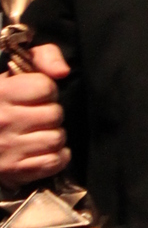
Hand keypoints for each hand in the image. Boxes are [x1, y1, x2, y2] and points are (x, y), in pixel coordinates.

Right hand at [0, 44, 70, 193]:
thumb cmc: (1, 101)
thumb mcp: (14, 70)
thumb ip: (43, 57)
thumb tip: (62, 72)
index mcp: (1, 92)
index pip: (47, 88)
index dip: (47, 91)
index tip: (37, 96)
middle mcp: (3, 120)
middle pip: (55, 114)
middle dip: (51, 114)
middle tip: (38, 117)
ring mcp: (7, 148)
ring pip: (57, 139)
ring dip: (54, 136)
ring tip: (40, 133)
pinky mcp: (13, 171)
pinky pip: (54, 162)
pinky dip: (57, 157)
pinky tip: (45, 151)